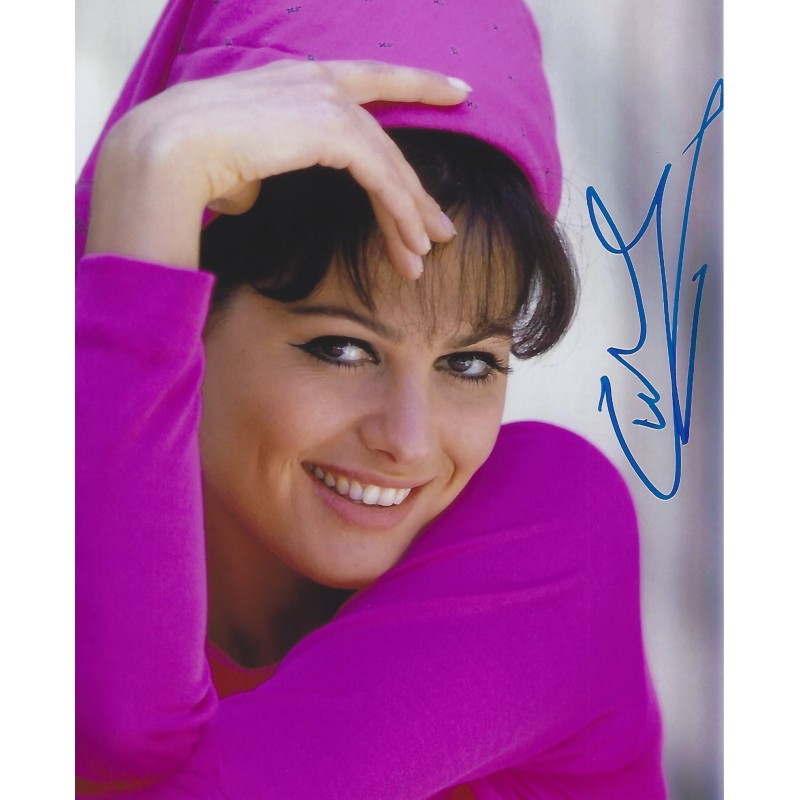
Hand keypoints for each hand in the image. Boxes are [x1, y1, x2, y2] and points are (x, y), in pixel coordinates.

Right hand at [86, 59, 469, 276]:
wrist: (165, 153)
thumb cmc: (187, 163)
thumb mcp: (237, 160)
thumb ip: (260, 165)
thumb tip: (252, 187)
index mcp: (298, 82)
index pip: (370, 80)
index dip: (416, 83)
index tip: (456, 90)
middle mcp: (318, 83)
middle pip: (385, 140)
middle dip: (414, 190)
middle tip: (439, 229)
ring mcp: (327, 101)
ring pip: (388, 163)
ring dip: (409, 214)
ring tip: (425, 254)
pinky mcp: (333, 129)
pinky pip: (380, 177)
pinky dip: (398, 212)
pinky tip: (411, 242)